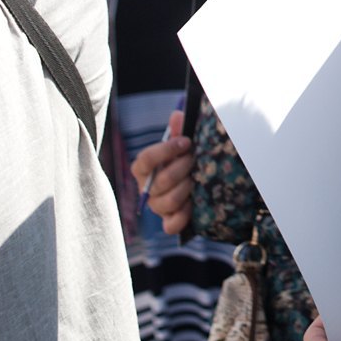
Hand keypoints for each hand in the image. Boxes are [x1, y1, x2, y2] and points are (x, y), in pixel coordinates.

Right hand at [131, 109, 193, 234]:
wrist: (196, 182)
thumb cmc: (183, 161)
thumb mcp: (181, 146)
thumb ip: (178, 131)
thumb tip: (177, 115)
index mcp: (144, 169)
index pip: (145, 160)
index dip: (165, 150)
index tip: (186, 141)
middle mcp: (147, 189)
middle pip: (159, 182)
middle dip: (181, 168)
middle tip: (195, 160)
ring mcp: (157, 207)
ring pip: (165, 203)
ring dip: (184, 190)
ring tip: (197, 180)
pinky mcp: (170, 222)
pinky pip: (171, 226)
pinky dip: (183, 216)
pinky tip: (194, 204)